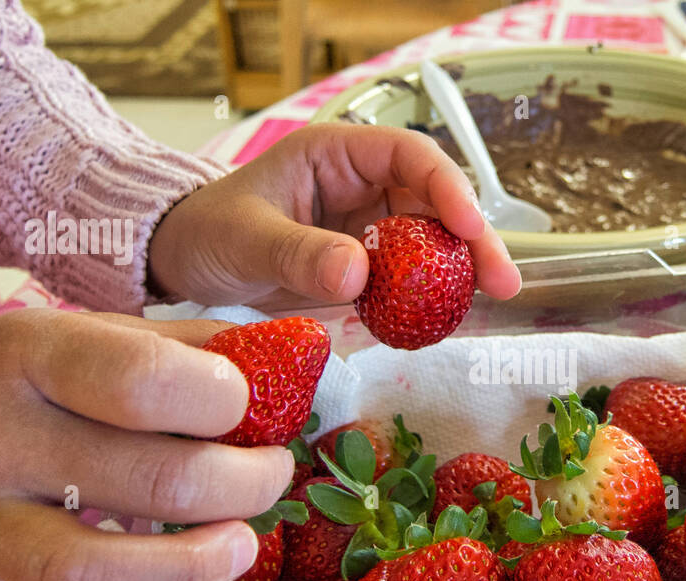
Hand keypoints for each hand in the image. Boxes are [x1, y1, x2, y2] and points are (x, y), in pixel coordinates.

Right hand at [0, 310, 293, 580]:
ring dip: (182, 574)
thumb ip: (197, 347)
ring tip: (238, 551)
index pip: (143, 382)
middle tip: (268, 482)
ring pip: (79, 572)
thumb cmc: (37, 377)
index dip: (225, 404)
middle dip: (241, 489)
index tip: (252, 414)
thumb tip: (303, 359)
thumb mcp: (104, 334)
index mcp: (33, 354)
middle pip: (147, 483)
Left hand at [147, 123, 521, 307]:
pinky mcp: (367, 266)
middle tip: (502, 281)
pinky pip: (410, 277)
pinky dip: (430, 297)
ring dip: (461, 270)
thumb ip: (298, 253)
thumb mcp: (245, 239)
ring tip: (488, 302)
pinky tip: (445, 320)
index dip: (447, 186)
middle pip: (436, 201)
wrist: (183, 262)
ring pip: (432, 241)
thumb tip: (358, 272)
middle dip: (473, 237)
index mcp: (336, 155)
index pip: (408, 155)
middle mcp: (362, 185)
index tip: (469, 226)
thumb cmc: (207, 231)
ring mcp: (368, 226)